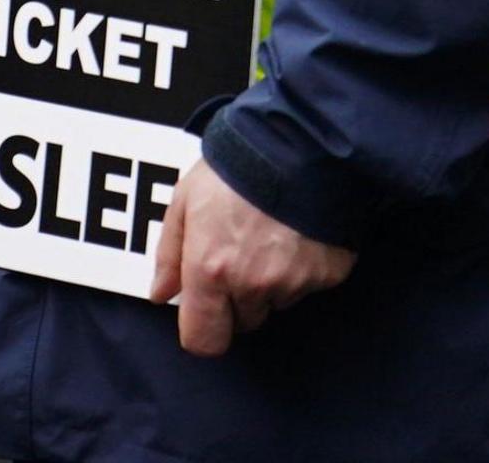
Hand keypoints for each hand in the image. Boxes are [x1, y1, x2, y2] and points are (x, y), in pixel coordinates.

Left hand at [149, 160, 354, 354]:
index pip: (203, 340)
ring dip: (269, 282)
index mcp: (210, 271)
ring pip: (275, 302)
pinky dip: (301, 268)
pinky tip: (295, 233)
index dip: (202, 332)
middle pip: (242, 321)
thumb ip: (170, 255)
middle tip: (237, 256)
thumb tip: (161, 295)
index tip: (204, 317)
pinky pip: (308, 285)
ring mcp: (294, 283)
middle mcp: (252, 286)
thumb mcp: (184, 203)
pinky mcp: (327, 275)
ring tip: (267, 235)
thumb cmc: (233, 171)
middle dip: (236, 300)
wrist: (298, 148)